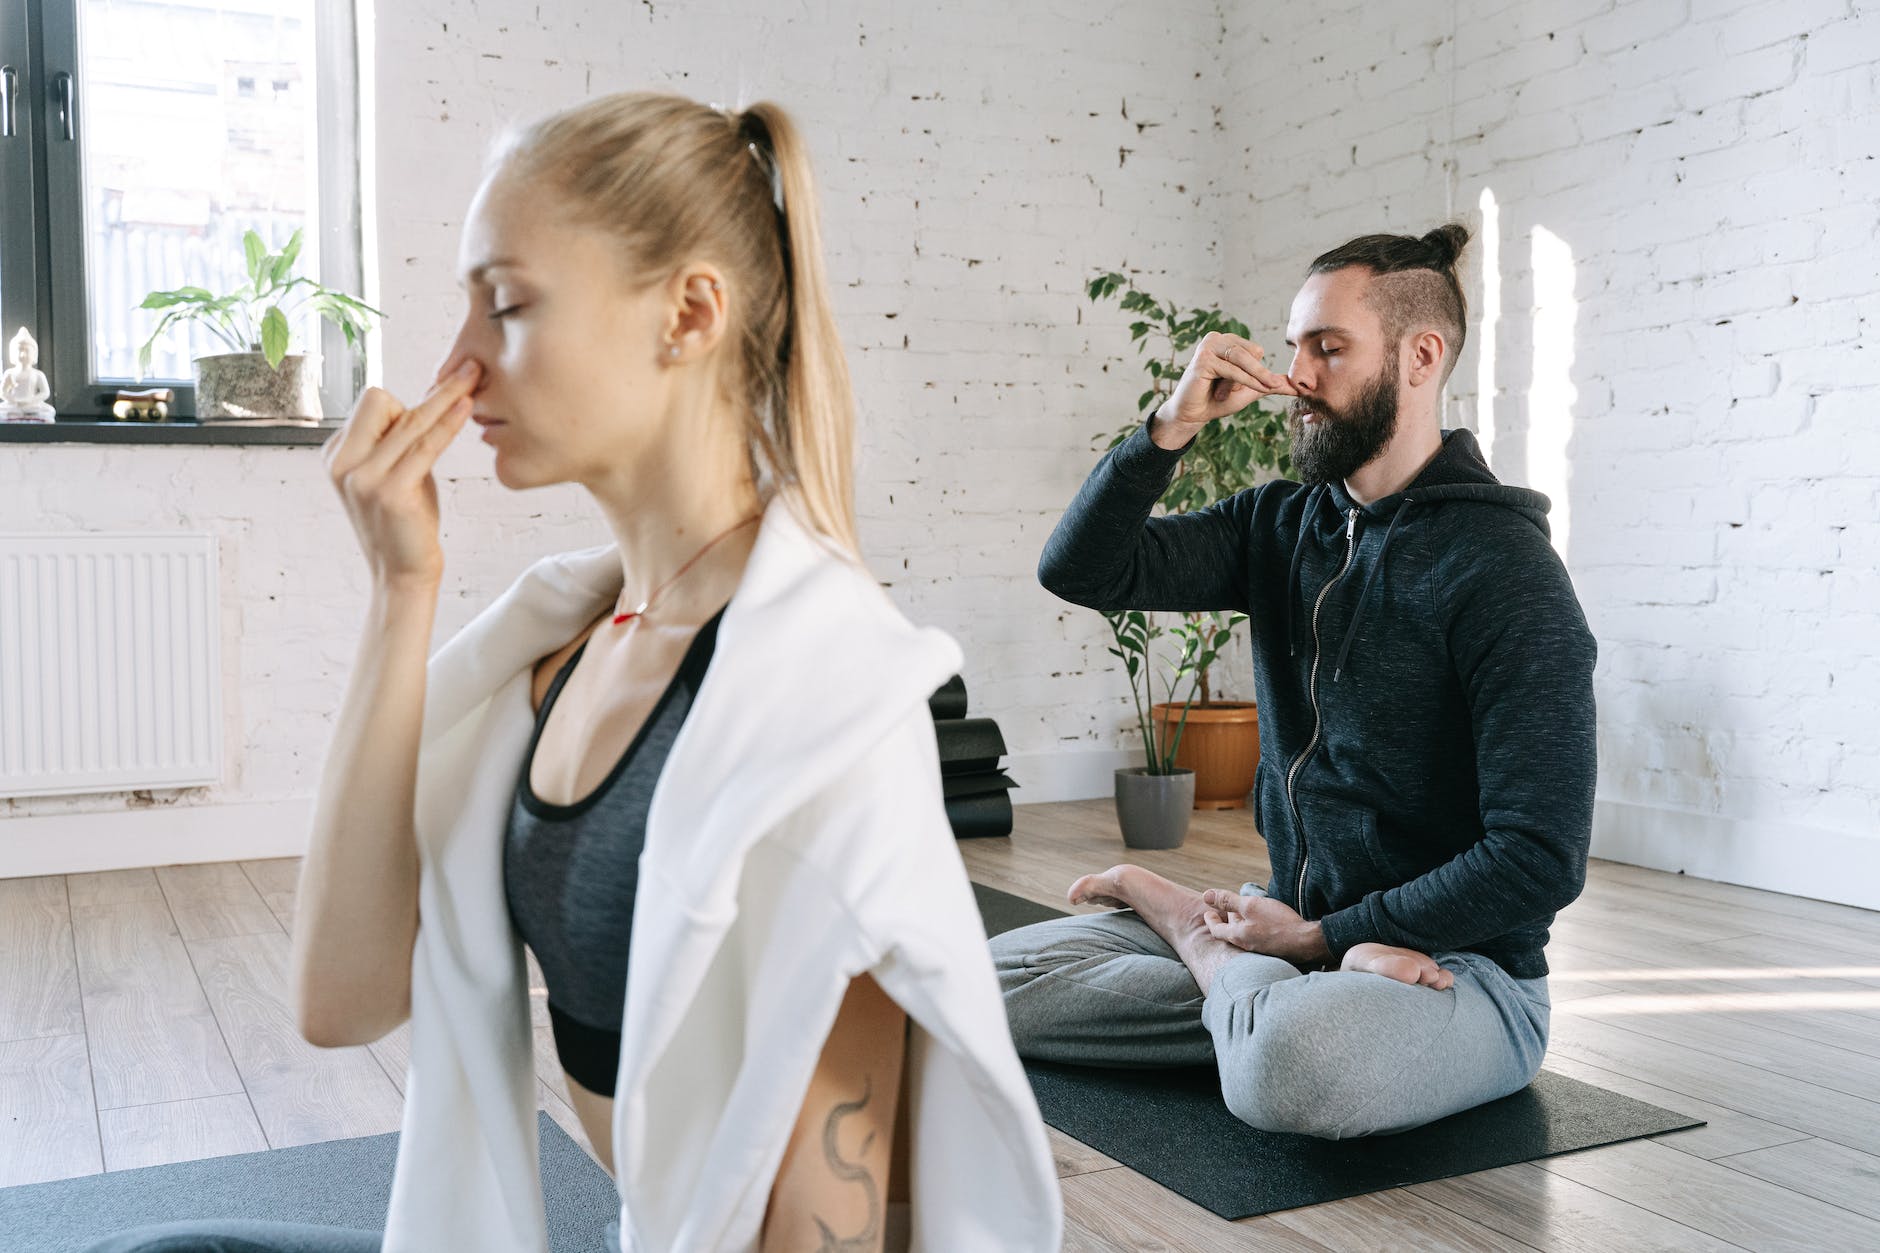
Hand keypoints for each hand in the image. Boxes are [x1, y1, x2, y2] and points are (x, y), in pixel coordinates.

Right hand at [324, 360, 481, 588]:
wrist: (403, 575)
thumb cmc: (407, 523)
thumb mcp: (397, 474)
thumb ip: (401, 441)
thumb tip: (433, 396)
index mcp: (336, 455)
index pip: (370, 405)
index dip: (404, 408)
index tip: (433, 414)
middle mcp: (342, 463)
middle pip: (380, 401)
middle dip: (422, 398)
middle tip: (467, 377)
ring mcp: (363, 478)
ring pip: (410, 421)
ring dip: (446, 396)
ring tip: (474, 374)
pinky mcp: (390, 492)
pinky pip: (425, 445)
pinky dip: (448, 424)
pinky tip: (467, 406)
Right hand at [1154, 331, 1297, 440]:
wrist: (1194, 414)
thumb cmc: (1219, 400)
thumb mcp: (1251, 390)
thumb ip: (1271, 384)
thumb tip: (1297, 387)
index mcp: (1227, 340)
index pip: (1256, 350)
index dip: (1258, 371)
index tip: (1249, 387)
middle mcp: (1216, 338)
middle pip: (1252, 352)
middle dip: (1252, 376)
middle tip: (1238, 392)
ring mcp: (1207, 347)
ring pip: (1243, 360)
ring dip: (1249, 380)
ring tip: (1239, 393)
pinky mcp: (1202, 360)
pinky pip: (1232, 370)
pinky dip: (1240, 382)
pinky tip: (1233, 393)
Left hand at [1199, 888, 1327, 965]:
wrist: (1307, 942)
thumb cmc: (1278, 923)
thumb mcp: (1251, 906)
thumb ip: (1228, 901)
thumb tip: (1206, 896)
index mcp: (1238, 936)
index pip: (1217, 930)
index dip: (1210, 920)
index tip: (1208, 913)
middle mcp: (1247, 945)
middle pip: (1230, 933)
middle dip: (1225, 921)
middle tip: (1222, 912)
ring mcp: (1260, 948)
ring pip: (1244, 934)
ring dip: (1239, 924)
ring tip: (1240, 914)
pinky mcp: (1273, 948)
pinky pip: (1257, 937)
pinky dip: (1252, 928)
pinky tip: (1260, 921)